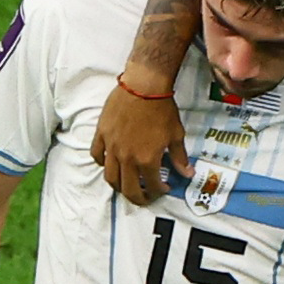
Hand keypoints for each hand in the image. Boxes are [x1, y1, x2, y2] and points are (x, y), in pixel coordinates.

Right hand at [92, 82, 187, 205]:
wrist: (143, 85)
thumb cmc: (162, 108)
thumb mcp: (176, 134)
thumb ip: (179, 157)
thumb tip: (187, 173)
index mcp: (147, 160)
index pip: (152, 186)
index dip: (159, 192)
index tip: (164, 189)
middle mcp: (127, 158)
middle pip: (128, 189)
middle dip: (138, 198)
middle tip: (145, 197)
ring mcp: (112, 147)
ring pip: (110, 177)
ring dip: (119, 186)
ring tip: (126, 185)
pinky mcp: (102, 135)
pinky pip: (97, 156)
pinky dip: (102, 164)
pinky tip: (110, 163)